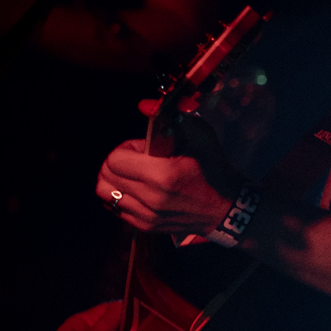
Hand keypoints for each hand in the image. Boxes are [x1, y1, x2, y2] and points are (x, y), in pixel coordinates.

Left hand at [95, 120, 238, 238]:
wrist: (225, 207)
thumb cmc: (212, 168)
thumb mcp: (198, 135)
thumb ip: (169, 117)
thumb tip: (143, 105)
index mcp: (163, 175)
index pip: (115, 160)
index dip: (126, 148)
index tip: (142, 148)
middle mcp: (152, 199)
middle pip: (106, 176)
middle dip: (117, 161)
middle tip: (136, 159)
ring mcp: (147, 216)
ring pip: (105, 193)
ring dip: (113, 179)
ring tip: (132, 174)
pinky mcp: (146, 226)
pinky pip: (114, 208)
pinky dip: (118, 195)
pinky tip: (135, 188)